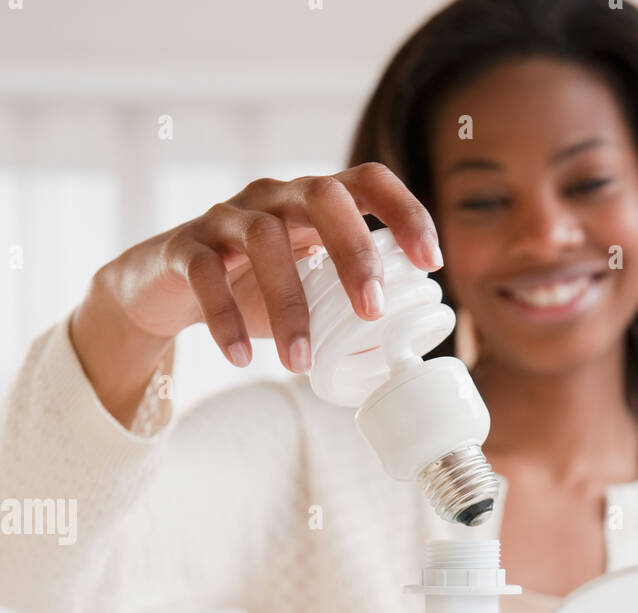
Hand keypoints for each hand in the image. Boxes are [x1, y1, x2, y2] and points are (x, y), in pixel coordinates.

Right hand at [93, 165, 442, 372]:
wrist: (164, 289)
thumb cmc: (250, 290)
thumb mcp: (306, 296)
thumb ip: (346, 313)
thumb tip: (393, 359)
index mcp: (313, 204)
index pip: (368, 182)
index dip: (405, 213)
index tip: (431, 261)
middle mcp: (273, 197)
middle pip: (322, 196)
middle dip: (354, 252)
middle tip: (371, 313)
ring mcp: (226, 216)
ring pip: (264, 240)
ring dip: (289, 306)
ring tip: (300, 364)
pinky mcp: (184, 247)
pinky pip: (206, 274)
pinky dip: (226, 319)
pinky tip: (242, 358)